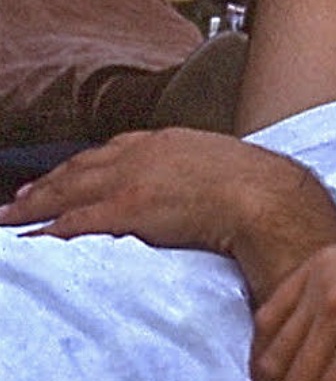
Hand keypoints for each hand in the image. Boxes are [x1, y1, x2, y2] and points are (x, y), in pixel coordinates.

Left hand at [0, 129, 312, 256]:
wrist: (265, 196)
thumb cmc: (258, 186)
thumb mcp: (225, 163)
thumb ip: (201, 170)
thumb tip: (202, 187)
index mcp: (168, 141)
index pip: (114, 149)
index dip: (85, 164)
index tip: (68, 174)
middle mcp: (143, 153)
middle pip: (82, 166)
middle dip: (49, 182)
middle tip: (22, 196)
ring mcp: (132, 179)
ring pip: (69, 190)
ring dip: (36, 204)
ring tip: (13, 215)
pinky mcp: (127, 208)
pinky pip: (76, 221)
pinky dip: (50, 229)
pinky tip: (33, 239)